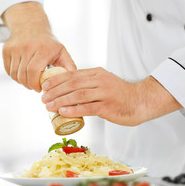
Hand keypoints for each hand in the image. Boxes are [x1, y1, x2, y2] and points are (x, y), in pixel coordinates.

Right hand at [2, 2, 75, 91]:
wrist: (30, 25)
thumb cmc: (48, 43)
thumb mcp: (61, 51)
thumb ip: (68, 66)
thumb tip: (72, 81)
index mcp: (42, 48)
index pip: (34, 71)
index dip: (35, 83)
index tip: (40, 89)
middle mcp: (27, 46)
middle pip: (23, 74)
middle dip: (28, 85)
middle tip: (34, 87)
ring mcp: (15, 47)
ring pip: (14, 74)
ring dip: (21, 81)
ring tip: (29, 81)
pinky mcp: (6, 49)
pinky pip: (8, 70)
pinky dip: (14, 76)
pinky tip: (22, 74)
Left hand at [41, 67, 181, 125]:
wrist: (141, 101)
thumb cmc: (119, 94)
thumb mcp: (103, 82)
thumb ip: (88, 84)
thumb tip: (67, 90)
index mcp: (97, 73)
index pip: (72, 74)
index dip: (57, 80)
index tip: (45, 86)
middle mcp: (100, 81)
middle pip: (72, 84)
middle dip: (55, 91)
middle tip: (43, 98)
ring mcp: (105, 93)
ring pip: (78, 95)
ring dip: (61, 100)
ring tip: (48, 106)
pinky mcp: (108, 106)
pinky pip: (88, 108)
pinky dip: (74, 110)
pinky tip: (63, 112)